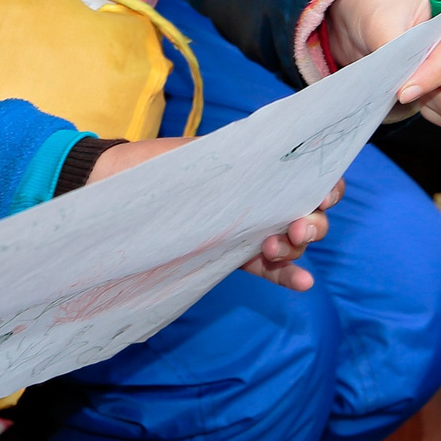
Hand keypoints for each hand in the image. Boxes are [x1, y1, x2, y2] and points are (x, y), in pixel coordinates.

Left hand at [88, 138, 338, 289]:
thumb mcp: (199, 156)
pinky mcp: (235, 254)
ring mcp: (251, 228)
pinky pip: (270, 269)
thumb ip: (236, 163)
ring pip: (291, 242)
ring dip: (294, 248)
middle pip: (308, 213)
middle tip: (296, 227)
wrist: (114, 188)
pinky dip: (289, 276)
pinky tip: (304, 284)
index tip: (321, 195)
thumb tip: (269, 165)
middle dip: (313, 222)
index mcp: (260, 167)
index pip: (308, 174)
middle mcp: (262, 197)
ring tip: (272, 248)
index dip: (326, 186)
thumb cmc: (156, 164)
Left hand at [324, 0, 440, 130]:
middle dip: (428, 84)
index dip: (435, 71)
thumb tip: (402, 82)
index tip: (404, 90)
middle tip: (402, 72)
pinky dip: (438, 111)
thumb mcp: (378, 19)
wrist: (383, 20)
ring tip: (412, 79)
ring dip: (432, 100)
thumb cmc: (384, 10)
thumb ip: (393, 47)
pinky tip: (423, 92)